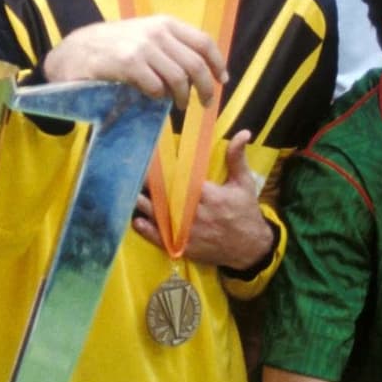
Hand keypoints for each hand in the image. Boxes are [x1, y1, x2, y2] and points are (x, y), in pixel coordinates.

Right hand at [43, 14, 226, 108]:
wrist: (76, 51)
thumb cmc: (114, 46)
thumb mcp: (145, 35)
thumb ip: (170, 46)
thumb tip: (201, 70)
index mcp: (165, 23)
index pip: (203, 42)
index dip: (218, 63)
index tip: (223, 80)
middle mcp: (156, 31)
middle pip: (196, 64)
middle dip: (206, 88)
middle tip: (205, 103)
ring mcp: (142, 47)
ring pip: (179, 78)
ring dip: (183, 97)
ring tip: (180, 106)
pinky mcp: (128, 64)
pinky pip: (156, 87)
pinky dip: (159, 97)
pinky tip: (153, 98)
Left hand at [132, 130, 274, 267]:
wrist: (250, 249)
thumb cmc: (245, 212)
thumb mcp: (244, 184)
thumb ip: (237, 158)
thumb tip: (243, 132)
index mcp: (212, 196)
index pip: (183, 181)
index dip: (166, 172)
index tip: (151, 162)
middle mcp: (198, 215)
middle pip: (168, 198)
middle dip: (152, 187)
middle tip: (134, 175)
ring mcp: (190, 233)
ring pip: (162, 218)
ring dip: (145, 206)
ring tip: (131, 194)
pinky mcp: (186, 247)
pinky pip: (163, 239)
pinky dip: (149, 231)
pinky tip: (137, 221)